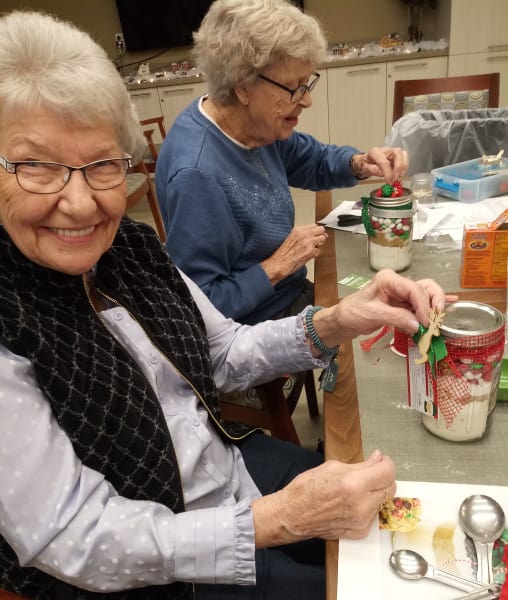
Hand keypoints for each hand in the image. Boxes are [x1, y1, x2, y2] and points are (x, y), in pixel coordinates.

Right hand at [252, 450, 395, 545]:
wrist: (293, 515)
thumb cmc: (306, 489)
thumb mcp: (332, 467)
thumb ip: (361, 465)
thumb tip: (378, 459)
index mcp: (354, 484)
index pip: (387, 472)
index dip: (386, 463)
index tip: (381, 460)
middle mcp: (361, 505)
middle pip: (390, 487)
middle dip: (383, 477)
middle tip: (370, 472)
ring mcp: (362, 521)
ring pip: (383, 501)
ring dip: (375, 492)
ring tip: (357, 489)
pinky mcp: (360, 532)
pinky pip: (373, 514)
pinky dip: (368, 506)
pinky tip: (352, 502)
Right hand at [261, 223, 327, 285]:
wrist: (280, 262)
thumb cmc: (284, 253)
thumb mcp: (291, 238)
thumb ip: (302, 234)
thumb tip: (313, 234)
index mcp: (298, 230)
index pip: (314, 225)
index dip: (316, 231)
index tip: (316, 235)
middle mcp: (304, 234)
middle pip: (321, 230)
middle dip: (321, 235)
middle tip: (318, 241)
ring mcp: (308, 242)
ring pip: (323, 238)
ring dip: (319, 244)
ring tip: (312, 249)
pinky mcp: (311, 251)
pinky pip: (319, 250)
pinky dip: (315, 253)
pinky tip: (308, 255)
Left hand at [313, 269, 457, 347]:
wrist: (343, 320)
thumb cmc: (353, 313)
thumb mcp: (373, 315)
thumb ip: (397, 318)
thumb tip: (418, 325)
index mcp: (388, 279)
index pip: (413, 289)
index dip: (423, 306)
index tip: (427, 322)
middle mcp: (397, 283)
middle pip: (424, 287)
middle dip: (434, 302)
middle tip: (437, 319)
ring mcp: (401, 293)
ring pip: (426, 294)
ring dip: (434, 307)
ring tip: (439, 319)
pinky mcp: (403, 304)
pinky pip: (421, 304)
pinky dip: (432, 308)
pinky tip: (449, 306)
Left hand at [352, 146, 408, 183]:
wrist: (367, 162)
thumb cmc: (367, 164)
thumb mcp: (365, 168)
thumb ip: (372, 169)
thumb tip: (381, 173)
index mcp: (375, 152)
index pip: (384, 161)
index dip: (388, 173)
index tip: (388, 182)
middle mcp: (386, 149)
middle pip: (397, 154)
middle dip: (398, 168)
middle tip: (395, 180)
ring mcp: (393, 152)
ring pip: (404, 156)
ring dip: (403, 169)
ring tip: (397, 179)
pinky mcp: (398, 156)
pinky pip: (405, 161)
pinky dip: (404, 169)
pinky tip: (399, 177)